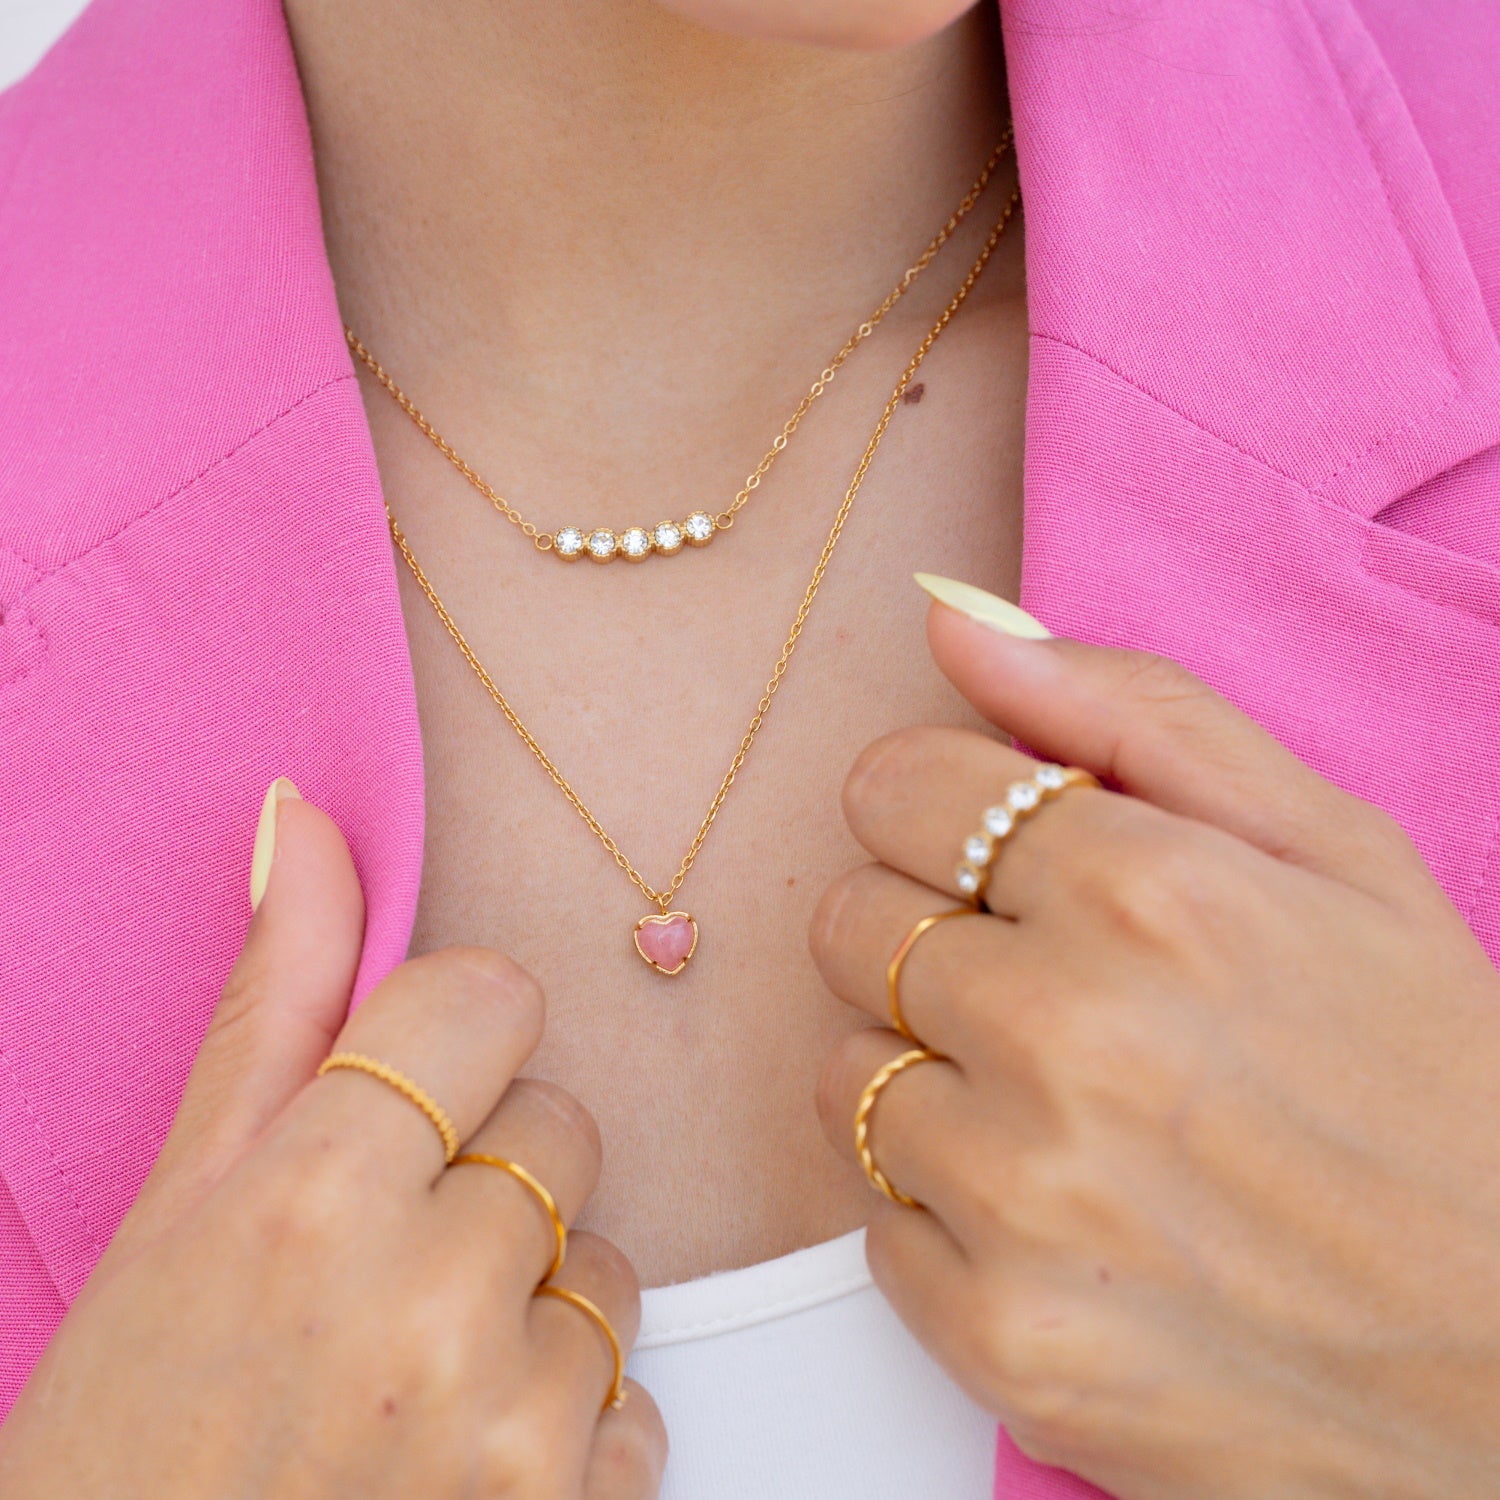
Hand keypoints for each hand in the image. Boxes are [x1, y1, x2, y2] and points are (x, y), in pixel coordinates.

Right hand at [0, 784, 664, 1499]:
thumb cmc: (128, 1441)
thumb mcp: (175, 1210)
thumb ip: (273, 1004)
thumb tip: (304, 818)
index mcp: (312, 1191)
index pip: (492, 998)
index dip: (454, 1043)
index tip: (407, 1103)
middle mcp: (425, 1294)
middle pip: (562, 1127)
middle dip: (490, 1180)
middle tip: (380, 1274)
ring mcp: (508, 1418)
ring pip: (606, 1266)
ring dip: (531, 1311)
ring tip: (409, 1386)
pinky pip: (635, 1402)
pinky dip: (570, 1429)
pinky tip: (456, 1469)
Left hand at [810, 591, 1499, 1499]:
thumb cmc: (1438, 1084)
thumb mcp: (1334, 854)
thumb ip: (1134, 713)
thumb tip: (951, 615)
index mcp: (1147, 892)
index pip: (890, 787)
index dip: (937, 811)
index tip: (991, 852)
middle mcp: (1066, 1038)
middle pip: (848, 924)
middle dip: (934, 939)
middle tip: (1054, 991)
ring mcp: (1025, 1202)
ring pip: (845, 1075)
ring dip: (935, 1079)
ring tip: (1071, 1113)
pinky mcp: (1002, 1340)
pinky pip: (873, 1221)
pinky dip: (948, 1212)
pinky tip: (1070, 1216)